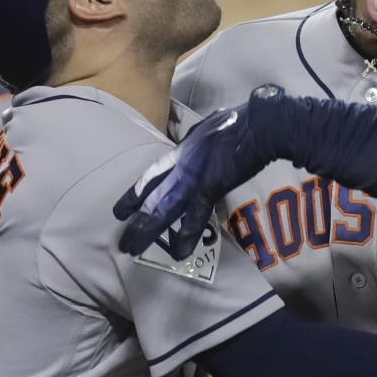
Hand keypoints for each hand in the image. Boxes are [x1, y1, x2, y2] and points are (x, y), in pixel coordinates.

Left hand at [114, 85, 286, 258]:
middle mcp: (181, 167)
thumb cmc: (237, 123)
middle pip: (153, 198)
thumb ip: (198, 141)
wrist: (256, 124)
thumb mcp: (207, 129)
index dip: (136, 194)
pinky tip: (179, 252)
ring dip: (149, 230)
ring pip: (164, 209)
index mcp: (181, 153)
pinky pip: (196, 215)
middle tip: (123, 242)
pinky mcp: (210, 186)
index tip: (120, 211)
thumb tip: (197, 143)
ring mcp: (193, 177)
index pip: (152, 177)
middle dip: (137, 221)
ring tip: (132, 248)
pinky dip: (187, 234)